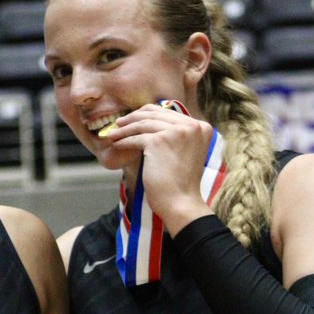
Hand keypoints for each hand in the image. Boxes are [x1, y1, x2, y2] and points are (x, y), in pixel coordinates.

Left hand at [107, 104, 215, 234]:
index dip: (147, 114)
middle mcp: (192, 125)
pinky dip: (124, 141)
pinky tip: (116, 144)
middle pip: (155, 114)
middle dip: (133, 118)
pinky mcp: (160, 141)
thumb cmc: (179, 183)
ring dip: (124, 129)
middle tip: (119, 123)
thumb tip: (153, 123)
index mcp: (201, 126)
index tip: (133, 119)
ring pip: (143, 124)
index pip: (168, 112)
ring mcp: (177, 132)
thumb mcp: (184, 152)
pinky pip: (136, 138)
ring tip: (113, 134)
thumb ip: (176, 136)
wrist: (180, 201)